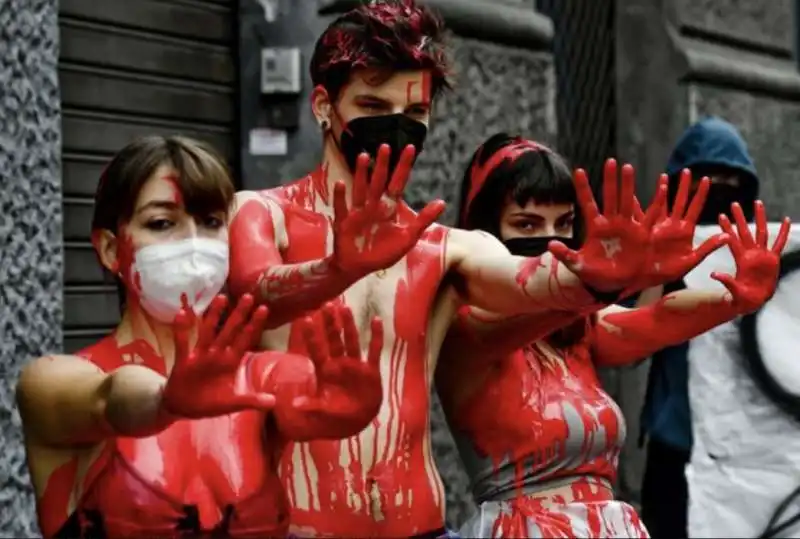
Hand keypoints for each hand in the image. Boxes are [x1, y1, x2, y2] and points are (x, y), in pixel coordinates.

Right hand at [161, 294, 274, 417]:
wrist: (182, 408)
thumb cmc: (208, 403)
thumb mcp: (232, 403)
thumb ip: (251, 401)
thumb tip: (274, 402)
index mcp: (230, 363)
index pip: (246, 340)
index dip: (254, 325)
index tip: (264, 308)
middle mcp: (217, 355)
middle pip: (230, 331)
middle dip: (239, 314)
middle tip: (249, 296)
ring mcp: (200, 356)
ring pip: (208, 332)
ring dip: (214, 316)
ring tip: (222, 297)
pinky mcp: (183, 362)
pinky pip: (182, 344)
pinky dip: (181, 330)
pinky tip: (181, 314)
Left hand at [291, 303, 383, 427]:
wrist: (358, 420)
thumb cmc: (337, 414)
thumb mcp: (323, 410)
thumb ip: (311, 405)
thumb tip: (295, 404)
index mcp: (326, 372)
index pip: (316, 350)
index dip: (312, 335)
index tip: (306, 319)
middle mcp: (339, 364)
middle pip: (334, 340)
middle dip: (330, 323)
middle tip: (326, 304)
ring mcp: (355, 365)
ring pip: (352, 341)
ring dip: (349, 325)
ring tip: (345, 308)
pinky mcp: (370, 370)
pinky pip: (374, 350)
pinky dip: (376, 336)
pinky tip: (377, 320)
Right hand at [331, 144, 444, 276]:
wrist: (359, 267)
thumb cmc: (383, 253)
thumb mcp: (408, 238)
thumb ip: (423, 220)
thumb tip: (443, 202)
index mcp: (389, 208)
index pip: (398, 183)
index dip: (404, 166)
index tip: (410, 148)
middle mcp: (374, 205)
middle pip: (379, 181)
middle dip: (382, 165)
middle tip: (385, 146)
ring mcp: (358, 212)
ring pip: (360, 188)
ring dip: (361, 174)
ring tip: (364, 156)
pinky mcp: (344, 222)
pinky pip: (342, 207)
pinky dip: (341, 196)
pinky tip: (341, 183)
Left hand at [549, 159, 660, 291]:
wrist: (614, 284)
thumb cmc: (594, 274)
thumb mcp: (578, 265)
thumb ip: (565, 255)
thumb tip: (550, 245)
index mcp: (595, 228)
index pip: (587, 203)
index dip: (583, 188)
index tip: (578, 170)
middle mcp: (611, 223)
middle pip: (609, 196)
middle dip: (609, 179)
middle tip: (610, 161)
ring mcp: (626, 227)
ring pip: (627, 200)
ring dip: (627, 185)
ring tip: (627, 167)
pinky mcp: (641, 235)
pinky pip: (649, 216)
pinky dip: (655, 202)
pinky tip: (661, 186)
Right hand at [633, 169, 729, 286]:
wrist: (648, 279)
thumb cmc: (669, 272)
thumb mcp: (691, 261)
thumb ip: (707, 248)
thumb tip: (727, 237)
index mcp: (685, 231)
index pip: (695, 208)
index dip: (700, 194)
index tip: (706, 179)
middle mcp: (671, 226)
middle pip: (680, 201)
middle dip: (683, 186)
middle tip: (687, 170)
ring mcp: (657, 226)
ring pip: (661, 203)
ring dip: (662, 189)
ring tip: (664, 176)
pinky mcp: (643, 230)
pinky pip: (641, 214)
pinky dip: (638, 204)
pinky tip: (636, 193)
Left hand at [711, 201, 789, 312]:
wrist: (752, 301)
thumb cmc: (740, 297)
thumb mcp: (732, 290)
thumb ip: (726, 281)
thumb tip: (713, 274)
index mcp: (741, 259)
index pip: (732, 240)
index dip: (727, 228)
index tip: (721, 215)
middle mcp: (751, 254)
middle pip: (745, 231)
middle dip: (740, 218)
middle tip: (734, 203)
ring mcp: (762, 255)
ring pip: (762, 232)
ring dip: (760, 218)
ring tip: (758, 203)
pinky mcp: (773, 259)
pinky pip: (779, 243)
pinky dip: (783, 232)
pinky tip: (785, 220)